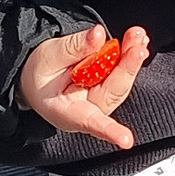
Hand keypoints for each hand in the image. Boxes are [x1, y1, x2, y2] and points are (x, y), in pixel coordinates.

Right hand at [18, 25, 149, 148]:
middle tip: (137, 45)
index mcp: (67, 112)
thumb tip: (98, 35)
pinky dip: (130, 56)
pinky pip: (123, 74)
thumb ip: (73, 48)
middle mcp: (90, 110)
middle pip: (114, 92)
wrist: (38, 76)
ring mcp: (103, 100)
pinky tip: (136, 41)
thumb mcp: (47, 56)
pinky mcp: (110, 88)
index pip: (90, 121)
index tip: (125, 140)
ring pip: (122, 82)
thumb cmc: (40, 75)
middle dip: (128, 67)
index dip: (109, 130)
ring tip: (137, 36)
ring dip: (131, 58)